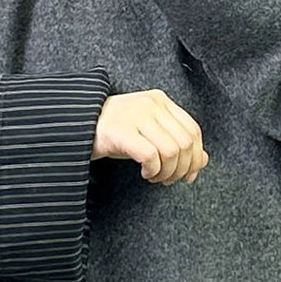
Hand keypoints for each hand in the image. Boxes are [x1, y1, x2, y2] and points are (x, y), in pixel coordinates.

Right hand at [91, 89, 209, 184]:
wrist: (76, 126)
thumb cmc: (115, 132)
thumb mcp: (150, 134)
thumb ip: (176, 142)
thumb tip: (203, 160)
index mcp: (161, 101)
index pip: (193, 130)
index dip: (195, 157)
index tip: (189, 175)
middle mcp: (151, 104)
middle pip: (184, 143)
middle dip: (181, 169)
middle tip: (168, 180)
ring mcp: (136, 116)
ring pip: (171, 151)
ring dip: (167, 172)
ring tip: (155, 177)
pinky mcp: (121, 131)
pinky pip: (150, 156)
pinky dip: (152, 170)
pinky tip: (144, 173)